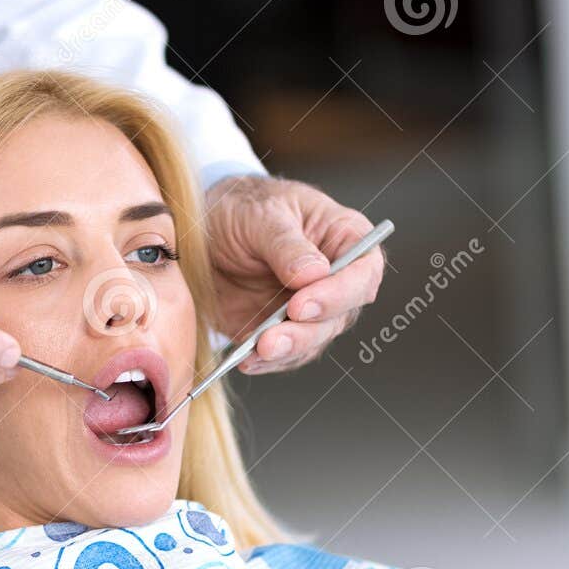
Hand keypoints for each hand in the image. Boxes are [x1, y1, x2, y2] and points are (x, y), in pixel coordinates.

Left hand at [203, 176, 384, 373]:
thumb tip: (315, 274)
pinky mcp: (282, 329)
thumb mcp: (261, 215)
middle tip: (271, 340)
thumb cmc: (243, 208)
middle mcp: (334, 278)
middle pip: (341, 315)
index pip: (363, 271)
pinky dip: (266, 360)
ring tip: (255, 352)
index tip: (301, 305)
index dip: (339, 294)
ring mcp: (310, 307)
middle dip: (306, 331)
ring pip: (313, 340)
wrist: (205, 231)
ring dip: (285, 350)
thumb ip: (286, 245)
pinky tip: (246, 359)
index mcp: (344, 238)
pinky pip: (284, 354)